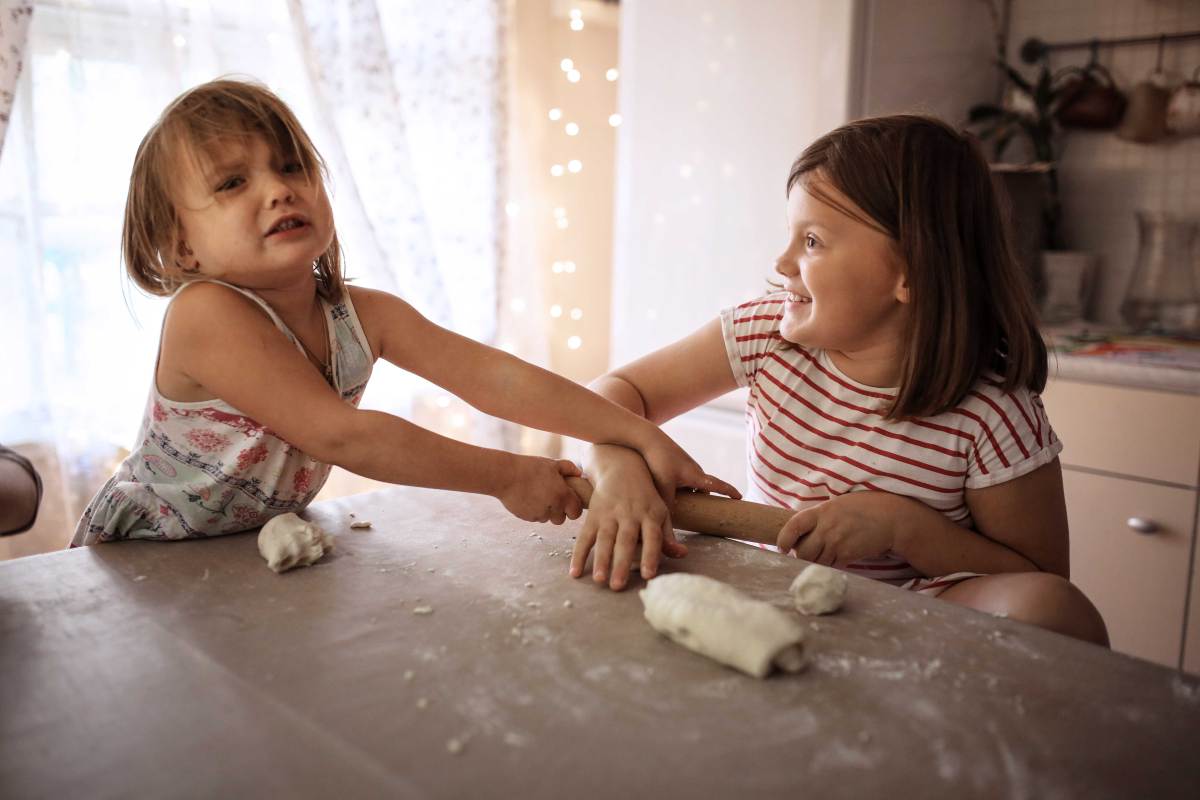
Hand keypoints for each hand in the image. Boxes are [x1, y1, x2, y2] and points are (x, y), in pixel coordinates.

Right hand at [495, 456, 584, 523]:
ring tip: (537, 494)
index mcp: (562, 496)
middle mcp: (553, 508)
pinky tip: (528, 497)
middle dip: (558, 511)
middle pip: (561, 519)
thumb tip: (579, 473)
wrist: (506, 476)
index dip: (574, 508)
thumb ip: (568, 468)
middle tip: (552, 497)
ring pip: (546, 518)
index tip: (569, 502)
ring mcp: (538, 514)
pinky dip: (533, 510)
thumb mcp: (551, 463)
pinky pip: (534, 517)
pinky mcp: (526, 517)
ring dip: (545, 511)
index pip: (576, 512)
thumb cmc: (530, 467)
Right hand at [569, 464, 683, 590]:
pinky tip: (574, 571)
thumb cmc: (645, 496)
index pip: (652, 537)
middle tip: (617, 586)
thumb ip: (668, 536)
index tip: (648, 575)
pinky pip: (585, 536)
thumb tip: (683, 554)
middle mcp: (630, 515)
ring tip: (599, 580)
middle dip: (621, 564)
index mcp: (650, 515)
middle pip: (625, 541)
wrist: (621, 467)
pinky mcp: (594, 515)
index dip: (650, 555)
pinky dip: (578, 554)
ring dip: (600, 560)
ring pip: (604, 539)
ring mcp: (609, 514)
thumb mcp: (660, 511)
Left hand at [638, 435, 740, 507]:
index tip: (740, 498)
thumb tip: (668, 522)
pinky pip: (682, 478)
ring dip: (689, 493)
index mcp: (696, 476)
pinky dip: (679, 486)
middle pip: (703, 488)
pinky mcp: (675, 462)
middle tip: (701, 510)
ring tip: (679, 503)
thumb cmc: (658, 461)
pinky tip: (666, 491)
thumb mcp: (664, 486)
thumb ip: (668, 505)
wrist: (648, 439)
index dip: (730, 492)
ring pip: (691, 484)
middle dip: (704, 499)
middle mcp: (694, 469)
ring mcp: (684, 464)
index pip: (719, 486)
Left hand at [776, 491, 898, 566]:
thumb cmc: (863, 508)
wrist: (890, 518)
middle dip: (801, 556)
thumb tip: (803, 532)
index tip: (782, 547)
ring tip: (824, 554)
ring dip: (816, 562)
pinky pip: (831, 566)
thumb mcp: (838, 504)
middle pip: (803, 551)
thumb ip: (820, 517)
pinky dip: (831, 566)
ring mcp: (837, 543)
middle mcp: (827, 528)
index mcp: (821, 511)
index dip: (784, 539)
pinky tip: (838, 557)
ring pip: (816, 562)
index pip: (794, 526)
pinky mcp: (848, 555)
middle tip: (806, 553)